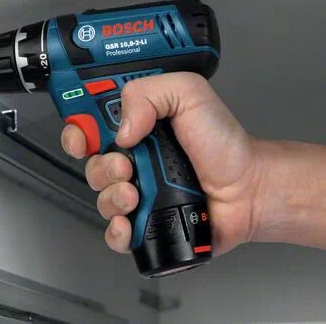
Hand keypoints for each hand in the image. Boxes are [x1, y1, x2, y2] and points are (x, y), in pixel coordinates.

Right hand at [61, 72, 259, 254]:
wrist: (248, 188)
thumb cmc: (224, 144)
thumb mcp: (190, 94)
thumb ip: (150, 93)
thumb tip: (121, 129)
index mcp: (136, 125)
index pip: (88, 124)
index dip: (77, 131)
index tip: (83, 138)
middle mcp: (132, 158)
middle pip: (90, 163)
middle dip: (100, 165)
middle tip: (126, 165)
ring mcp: (137, 191)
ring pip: (100, 197)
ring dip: (112, 196)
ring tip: (136, 192)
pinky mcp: (145, 222)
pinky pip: (114, 231)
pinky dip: (116, 229)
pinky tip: (130, 221)